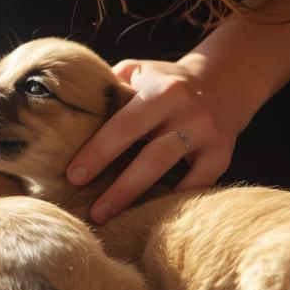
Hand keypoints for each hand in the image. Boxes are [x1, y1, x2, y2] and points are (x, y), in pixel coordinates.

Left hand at [68, 56, 245, 224]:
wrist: (223, 82)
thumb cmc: (165, 82)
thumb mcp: (138, 72)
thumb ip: (109, 89)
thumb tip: (66, 115)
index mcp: (162, 90)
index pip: (125, 125)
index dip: (98, 152)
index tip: (73, 175)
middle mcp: (188, 112)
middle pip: (150, 155)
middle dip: (119, 187)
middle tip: (92, 211)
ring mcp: (207, 135)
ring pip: (170, 170)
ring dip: (138, 196)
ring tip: (110, 217)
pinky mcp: (222, 155)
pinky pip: (197, 184)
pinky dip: (173, 199)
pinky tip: (149, 213)